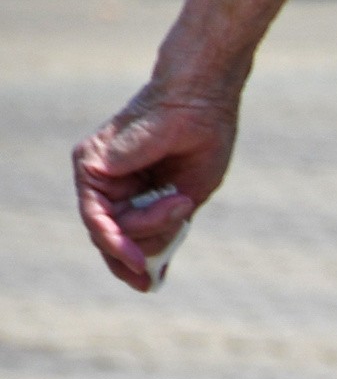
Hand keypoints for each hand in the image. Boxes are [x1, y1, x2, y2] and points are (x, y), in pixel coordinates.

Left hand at [75, 79, 240, 291]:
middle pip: (107, 233)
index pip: (121, 232)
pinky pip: (100, 212)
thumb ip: (164, 224)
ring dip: (144, 232)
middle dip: (129, 257)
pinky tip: (159, 219)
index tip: (148, 284)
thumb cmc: (204, 137)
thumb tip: (146, 260)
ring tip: (181, 207)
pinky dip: (128, 226)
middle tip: (147, 277)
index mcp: (133, 187)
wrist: (200, 94)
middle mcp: (108, 179)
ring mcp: (97, 169)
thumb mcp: (189, 194)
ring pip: (105, 226)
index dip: (131, 260)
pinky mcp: (91, 160)